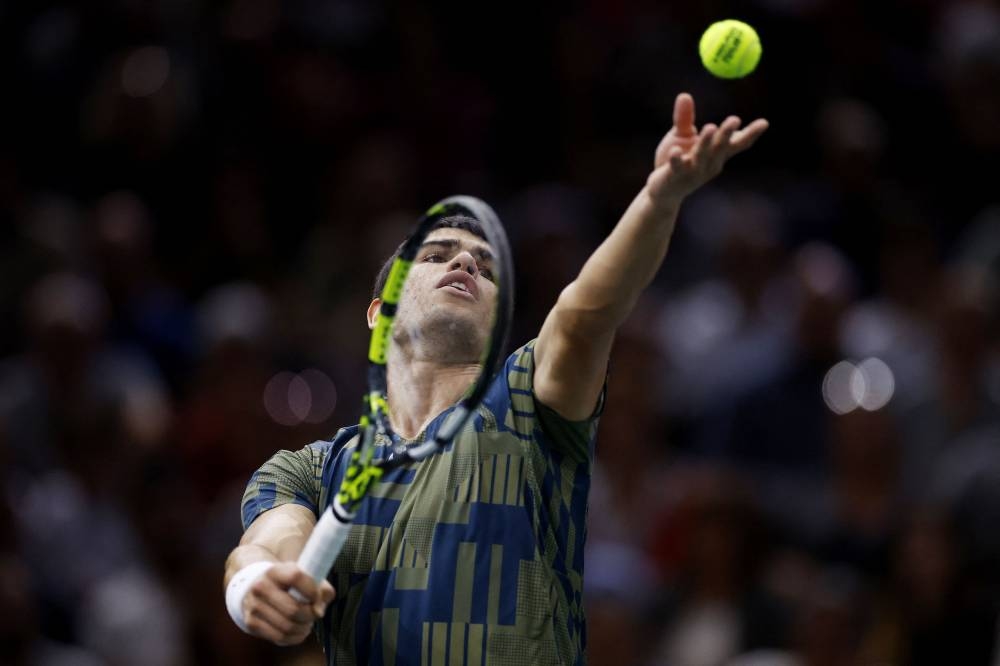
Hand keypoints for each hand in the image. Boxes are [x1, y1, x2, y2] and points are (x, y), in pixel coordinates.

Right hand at [241, 562, 335, 645]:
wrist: (259, 588)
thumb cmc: (288, 584)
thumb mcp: (304, 577)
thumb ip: (321, 589)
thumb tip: (319, 610)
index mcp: (275, 571)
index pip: (295, 577)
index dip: (312, 590)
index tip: (317, 597)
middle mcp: (260, 587)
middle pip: (293, 609)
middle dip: (310, 615)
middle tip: (315, 613)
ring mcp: (253, 606)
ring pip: (288, 626)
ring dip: (304, 627)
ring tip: (308, 622)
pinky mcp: (252, 623)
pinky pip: (280, 637)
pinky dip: (295, 637)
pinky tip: (299, 630)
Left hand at [647, 92, 768, 209]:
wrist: (663, 191)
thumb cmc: (677, 161)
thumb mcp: (682, 137)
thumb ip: (685, 118)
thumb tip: (684, 94)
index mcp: (717, 154)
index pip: (737, 144)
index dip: (751, 134)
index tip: (764, 123)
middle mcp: (709, 164)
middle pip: (720, 147)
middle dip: (727, 134)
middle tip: (735, 119)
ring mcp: (693, 172)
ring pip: (701, 156)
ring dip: (706, 142)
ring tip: (711, 127)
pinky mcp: (675, 176)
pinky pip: (677, 167)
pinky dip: (676, 158)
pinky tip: (674, 150)